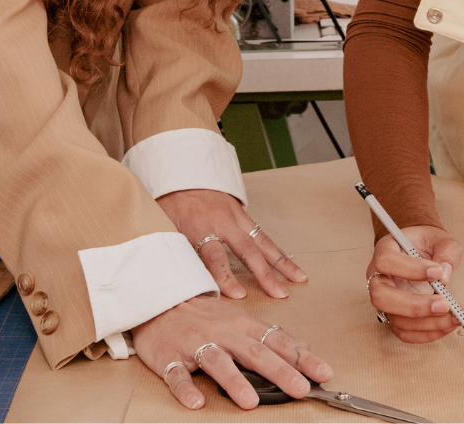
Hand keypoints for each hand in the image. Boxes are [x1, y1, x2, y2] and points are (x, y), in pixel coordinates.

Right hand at [132, 294, 333, 409]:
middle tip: (299, 389)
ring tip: (250, 402)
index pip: (278, 342)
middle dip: (279, 371)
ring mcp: (195, 344)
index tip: (324, 373)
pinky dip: (185, 388)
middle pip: (254, 352)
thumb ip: (270, 337)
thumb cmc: (202, 314)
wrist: (157, 299)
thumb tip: (303, 348)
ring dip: (234, 382)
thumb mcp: (239, 320)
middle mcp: (223, 333)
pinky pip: (177, 374)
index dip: (302, 359)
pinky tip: (196, 401)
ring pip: (217, 362)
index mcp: (242, 325)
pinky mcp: (169, 356)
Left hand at [156, 188, 307, 299]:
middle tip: (279, 294)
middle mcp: (222, 222)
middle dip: (265, 274)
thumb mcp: (165, 227)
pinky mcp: (242, 214)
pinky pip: (262, 234)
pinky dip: (277, 249)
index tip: (239, 295)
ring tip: (298, 278)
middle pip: (247, 250)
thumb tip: (175, 279)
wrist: (181, 169)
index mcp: (199, 227)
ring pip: (262, 242)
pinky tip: (288, 262)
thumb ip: (175, 251)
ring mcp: (236, 217)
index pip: (214, 256)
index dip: (226, 276)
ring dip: (281, 262)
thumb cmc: (170, 202)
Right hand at [365, 224, 463, 343]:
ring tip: (457, 317)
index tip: (438, 272)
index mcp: (385, 251)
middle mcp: (378, 278)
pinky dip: (429, 333)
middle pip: (381, 297)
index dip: (410, 269)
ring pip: (397, 320)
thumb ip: (447, 253)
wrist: (422, 254)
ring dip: (429, 323)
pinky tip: (449, 325)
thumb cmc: (427, 245)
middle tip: (445, 304)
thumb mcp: (441, 240)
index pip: (386, 261)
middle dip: (415, 305)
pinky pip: (406, 333)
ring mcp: (385, 301)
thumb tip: (445, 277)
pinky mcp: (395, 317)